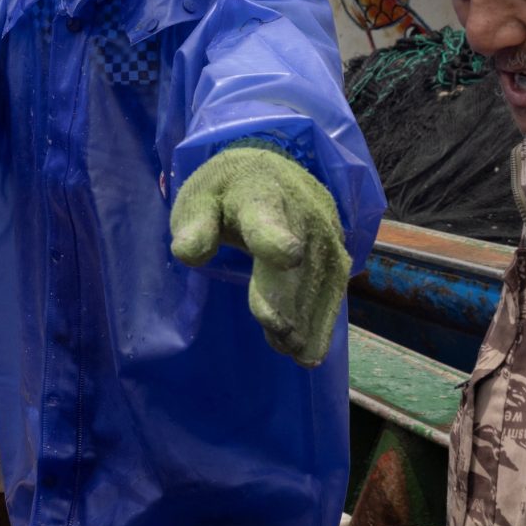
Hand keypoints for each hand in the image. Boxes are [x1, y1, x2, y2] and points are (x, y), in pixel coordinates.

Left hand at [170, 145, 347, 367]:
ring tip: (294, 353)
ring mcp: (325, 231)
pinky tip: (310, 351)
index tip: (287, 255)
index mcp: (257, 192)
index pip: (265, 215)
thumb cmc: (225, 192)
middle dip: (290, 299)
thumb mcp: (198, 200)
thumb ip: (195, 225)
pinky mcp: (337, 249)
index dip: (275, 236)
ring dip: (309, 318)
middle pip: (297, 260)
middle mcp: (301, 210)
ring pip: (320, 278)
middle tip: (281, 338)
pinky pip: (333, 287)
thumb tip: (188, 252)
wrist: (268, 172)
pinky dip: (323, 320)